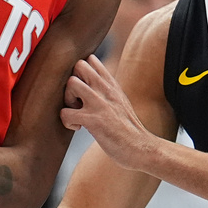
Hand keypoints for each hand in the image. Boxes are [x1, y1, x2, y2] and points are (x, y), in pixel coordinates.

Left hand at [61, 55, 154, 169]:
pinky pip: (66, 113)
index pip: (92, 60)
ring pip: (71, 83)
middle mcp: (106, 90)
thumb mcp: (121, 101)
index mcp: (112, 85)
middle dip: (71, 82)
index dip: (80, 73)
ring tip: (76, 112)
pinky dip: (67, 122)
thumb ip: (108, 91)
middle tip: (77, 101)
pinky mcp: (93, 120)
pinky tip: (78, 128)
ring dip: (67, 99)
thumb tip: (93, 85)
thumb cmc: (129, 129)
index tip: (83, 90)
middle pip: (79, 65)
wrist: (141, 148)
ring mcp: (99, 104)